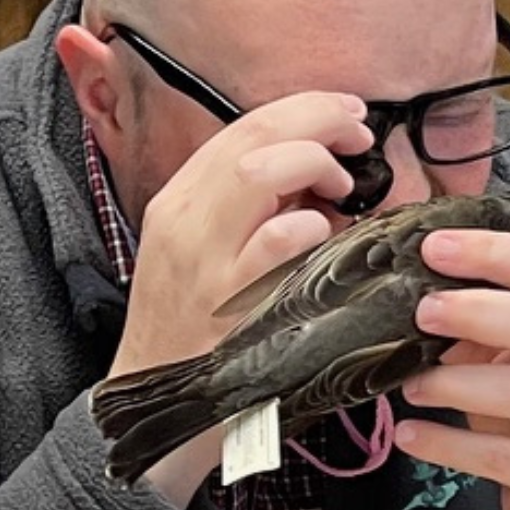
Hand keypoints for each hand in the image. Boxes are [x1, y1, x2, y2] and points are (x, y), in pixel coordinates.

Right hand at [107, 91, 378, 377]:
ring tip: (342, 189)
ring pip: (258, 173)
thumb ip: (245, 207)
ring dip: (315, 164)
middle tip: (358, 134)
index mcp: (178, 202)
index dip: (303, 108)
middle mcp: (184, 222)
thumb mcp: (199, 251)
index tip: (344, 112)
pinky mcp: (229, 304)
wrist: (151, 401)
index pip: (241, 127)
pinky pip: (276, 242)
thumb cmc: (188, 327)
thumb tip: (312, 168)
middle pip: (254, 137)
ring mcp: (204, 262)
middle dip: (319, 120)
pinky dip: (310, 226)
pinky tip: (323, 236)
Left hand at [393, 228, 509, 509]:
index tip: (433, 246)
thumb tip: (411, 289)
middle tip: (422, 310)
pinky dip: (447, 443)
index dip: (494, 252)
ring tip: (409, 384)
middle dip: (479, 311)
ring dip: (456, 382)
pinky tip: (409, 434)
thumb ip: (483, 325)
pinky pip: (501, 457)